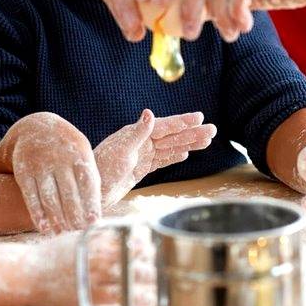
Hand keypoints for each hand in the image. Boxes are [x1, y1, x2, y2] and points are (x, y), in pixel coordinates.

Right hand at [3, 112, 100, 233]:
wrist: (35, 128)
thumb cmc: (67, 149)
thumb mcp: (82, 153)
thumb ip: (90, 178)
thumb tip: (97, 211)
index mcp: (79, 154)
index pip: (87, 183)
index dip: (91, 204)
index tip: (94, 223)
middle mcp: (59, 159)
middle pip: (69, 193)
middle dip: (75, 216)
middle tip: (79, 233)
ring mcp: (40, 164)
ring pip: (49, 197)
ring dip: (57, 219)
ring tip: (63, 234)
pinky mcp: (24, 171)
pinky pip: (31, 196)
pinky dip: (37, 214)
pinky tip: (44, 228)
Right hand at [26, 228, 156, 305]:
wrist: (27, 275)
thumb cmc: (50, 257)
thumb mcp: (73, 238)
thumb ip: (94, 235)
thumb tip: (113, 229)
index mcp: (94, 240)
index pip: (126, 237)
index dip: (143, 241)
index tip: (152, 244)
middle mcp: (97, 256)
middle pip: (134, 256)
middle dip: (151, 260)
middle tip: (164, 264)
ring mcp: (96, 276)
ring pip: (131, 276)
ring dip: (149, 280)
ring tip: (161, 283)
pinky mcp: (92, 295)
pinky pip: (121, 298)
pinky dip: (137, 300)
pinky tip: (148, 302)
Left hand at [95, 110, 216, 206]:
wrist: (91, 192)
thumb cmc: (101, 170)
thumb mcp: (121, 151)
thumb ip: (137, 133)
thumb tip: (150, 113)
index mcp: (136, 134)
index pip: (164, 126)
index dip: (182, 122)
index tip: (200, 117)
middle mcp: (140, 142)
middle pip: (172, 136)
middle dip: (192, 133)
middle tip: (213, 130)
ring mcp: (141, 155)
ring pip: (170, 148)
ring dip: (188, 144)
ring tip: (206, 141)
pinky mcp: (140, 169)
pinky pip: (162, 160)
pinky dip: (174, 156)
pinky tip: (185, 154)